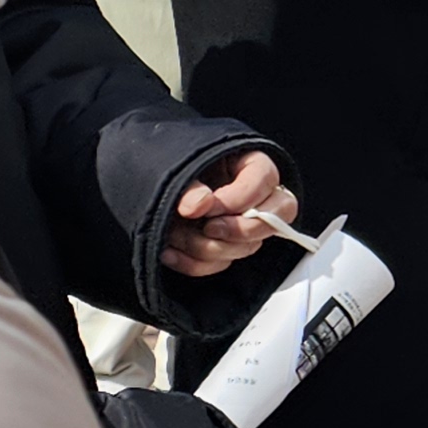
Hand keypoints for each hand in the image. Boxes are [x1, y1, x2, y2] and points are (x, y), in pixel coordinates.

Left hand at [162, 149, 292, 276]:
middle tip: (208, 229)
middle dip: (241, 230)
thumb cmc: (168, 170)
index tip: (207, 209)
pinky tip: (170, 253)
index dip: (240, 199)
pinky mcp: (227, 246)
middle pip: (277, 215)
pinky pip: (223, 263)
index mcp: (248, 164)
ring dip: (208, 248)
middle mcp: (255, 195)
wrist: (150, 188)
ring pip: (248, 246)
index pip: (264, 180)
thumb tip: (198, 205)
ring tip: (174, 235)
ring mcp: (243, 224)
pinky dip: (195, 264)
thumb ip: (189, 185)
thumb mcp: (177, 168)